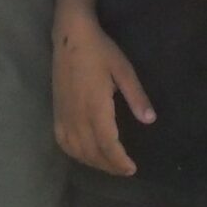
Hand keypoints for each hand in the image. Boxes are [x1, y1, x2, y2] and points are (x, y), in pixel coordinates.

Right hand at [52, 17, 152, 176]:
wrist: (70, 37)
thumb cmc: (100, 50)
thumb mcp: (123, 69)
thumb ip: (136, 96)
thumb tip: (150, 120)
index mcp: (95, 107)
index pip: (107, 144)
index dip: (119, 161)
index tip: (132, 169)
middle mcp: (77, 116)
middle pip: (93, 152)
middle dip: (110, 166)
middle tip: (125, 170)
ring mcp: (64, 115)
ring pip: (77, 150)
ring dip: (94, 163)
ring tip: (109, 165)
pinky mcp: (56, 112)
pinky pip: (63, 142)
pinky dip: (75, 154)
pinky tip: (85, 155)